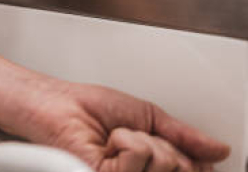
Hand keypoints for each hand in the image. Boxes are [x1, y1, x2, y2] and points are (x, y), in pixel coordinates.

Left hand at [19, 81, 229, 171]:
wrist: (54, 105)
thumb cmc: (87, 107)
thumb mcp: (146, 116)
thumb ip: (182, 135)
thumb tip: (217, 150)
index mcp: (151, 164)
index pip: (192, 169)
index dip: (183, 153)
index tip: (159, 139)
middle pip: (182, 168)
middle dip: (161, 143)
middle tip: (128, 134)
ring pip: (163, 164)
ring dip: (139, 139)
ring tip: (114, 137)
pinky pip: (139, 158)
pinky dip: (125, 141)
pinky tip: (106, 143)